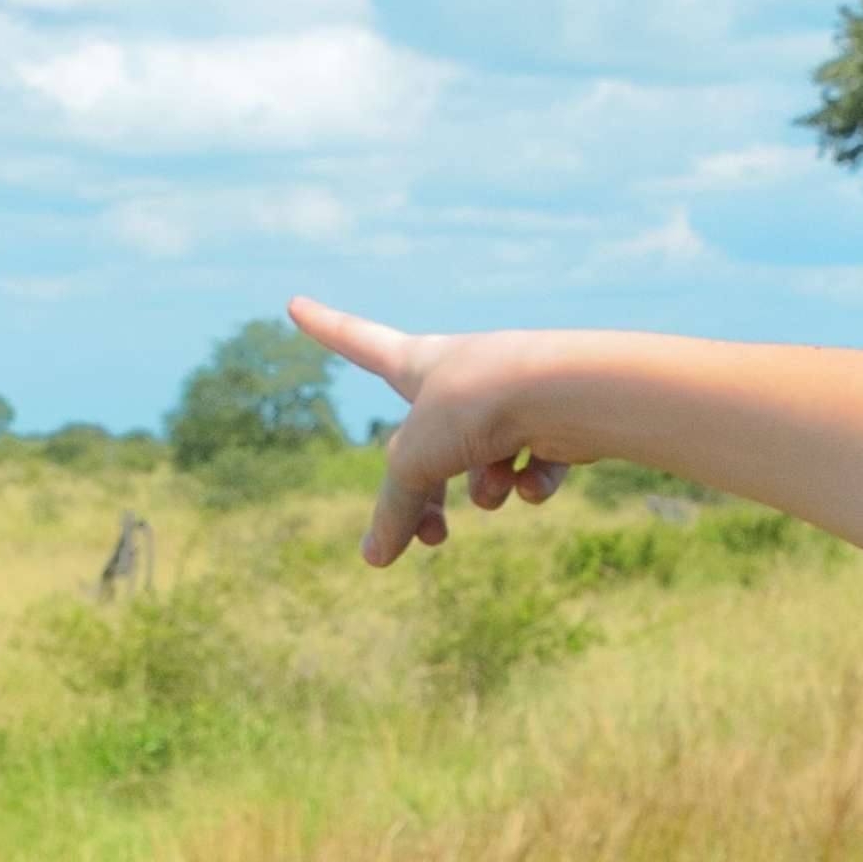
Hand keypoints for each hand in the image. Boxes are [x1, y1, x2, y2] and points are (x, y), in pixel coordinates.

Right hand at [288, 298, 577, 567]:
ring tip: (494, 486)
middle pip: (428, 448)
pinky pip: (532, 468)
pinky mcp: (554, 421)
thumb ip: (393, 509)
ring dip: (485, 488)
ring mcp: (507, 398)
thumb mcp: (415, 460)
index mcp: (416, 363)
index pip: (356, 340)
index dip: (324, 326)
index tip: (295, 302)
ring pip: (482, 465)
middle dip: (427, 498)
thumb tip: (376, 558)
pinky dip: (531, 483)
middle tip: (431, 539)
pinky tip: (533, 484)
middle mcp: (461, 378)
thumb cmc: (478, 405)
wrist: (567, 392)